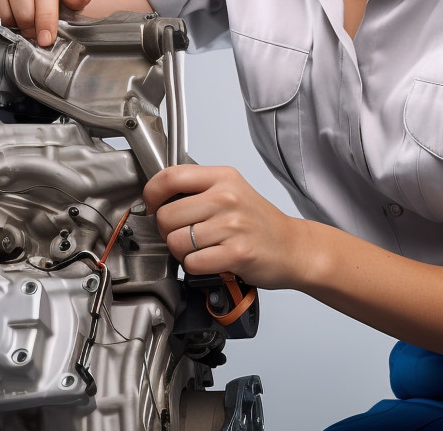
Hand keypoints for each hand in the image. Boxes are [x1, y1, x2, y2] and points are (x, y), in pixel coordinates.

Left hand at [144, 164, 306, 289]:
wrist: (292, 247)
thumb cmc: (257, 221)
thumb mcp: (232, 190)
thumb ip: (198, 189)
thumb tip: (156, 198)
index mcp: (223, 177)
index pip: (170, 177)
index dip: (151, 193)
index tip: (151, 205)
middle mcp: (227, 197)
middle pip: (166, 215)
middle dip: (168, 231)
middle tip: (185, 235)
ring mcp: (232, 225)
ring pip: (176, 242)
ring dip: (182, 252)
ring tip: (202, 249)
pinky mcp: (236, 253)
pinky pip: (192, 263)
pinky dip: (196, 267)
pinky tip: (211, 260)